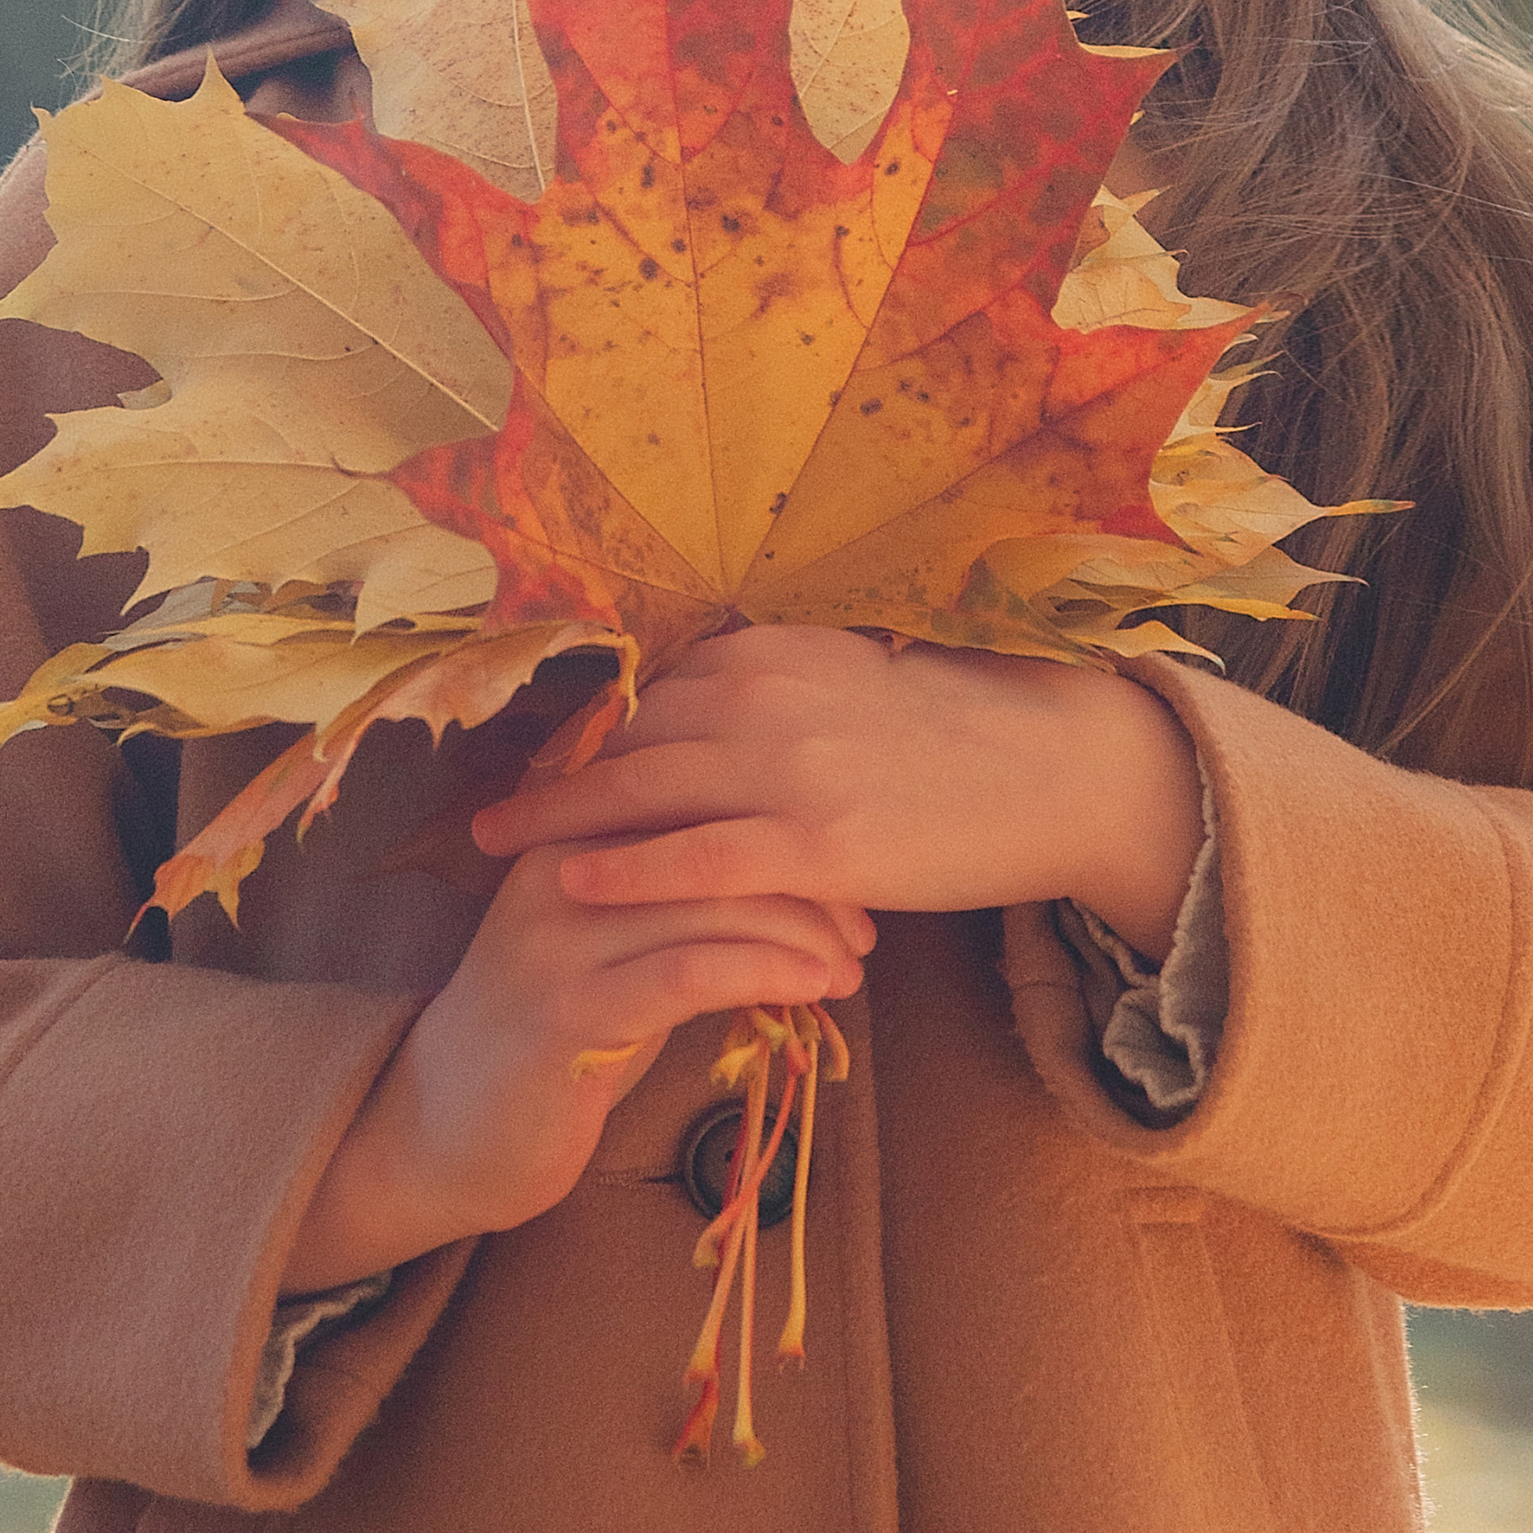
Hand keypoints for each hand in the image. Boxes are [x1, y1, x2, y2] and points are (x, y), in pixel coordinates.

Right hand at [278, 834, 869, 1292]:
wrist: (442, 1130)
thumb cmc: (553, 1035)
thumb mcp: (615, 944)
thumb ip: (676, 894)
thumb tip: (793, 869)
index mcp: (569, 830)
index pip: (693, 792)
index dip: (780, 823)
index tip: (850, 865)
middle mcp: (558, 865)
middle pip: (710, 837)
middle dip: (805, 878)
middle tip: (865, 922)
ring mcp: (557, 937)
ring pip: (709, 901)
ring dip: (800, 933)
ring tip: (852, 964)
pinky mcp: (568, 1011)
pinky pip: (690, 972)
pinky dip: (766, 973)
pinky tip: (813, 990)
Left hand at [470, 624, 1204, 960]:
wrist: (1054, 772)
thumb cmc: (958, 738)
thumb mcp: (851, 685)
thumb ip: (775, 693)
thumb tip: (704, 706)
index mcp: (772, 651)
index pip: (651, 693)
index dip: (583, 732)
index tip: (527, 757)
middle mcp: (768, 695)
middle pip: (628, 737)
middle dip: (548, 773)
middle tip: (478, 807)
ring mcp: (792, 767)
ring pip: (644, 790)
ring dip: (557, 818)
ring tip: (495, 848)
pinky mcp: (821, 840)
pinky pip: (701, 854)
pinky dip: (630, 866)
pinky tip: (574, 881)